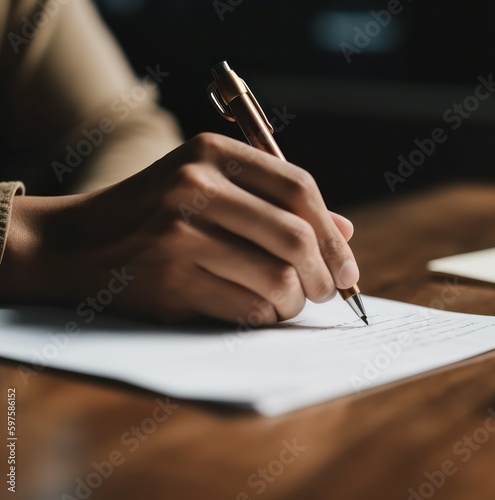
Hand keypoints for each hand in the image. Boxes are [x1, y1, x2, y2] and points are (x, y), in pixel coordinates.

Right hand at [1, 133, 358, 324]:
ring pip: (277, 278)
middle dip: (325, 275)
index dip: (333, 234)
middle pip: (296, 236)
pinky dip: (266, 315)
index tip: (347, 267)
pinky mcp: (171, 277)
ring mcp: (180, 231)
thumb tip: (346, 232)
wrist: (78, 243)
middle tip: (329, 292)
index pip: (299, 187)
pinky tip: (260, 311)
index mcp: (212, 152)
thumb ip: (276, 205)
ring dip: (295, 300)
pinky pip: (248, 306)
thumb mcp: (209, 190)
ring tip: (290, 302)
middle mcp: (196, 184)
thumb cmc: (154, 216)